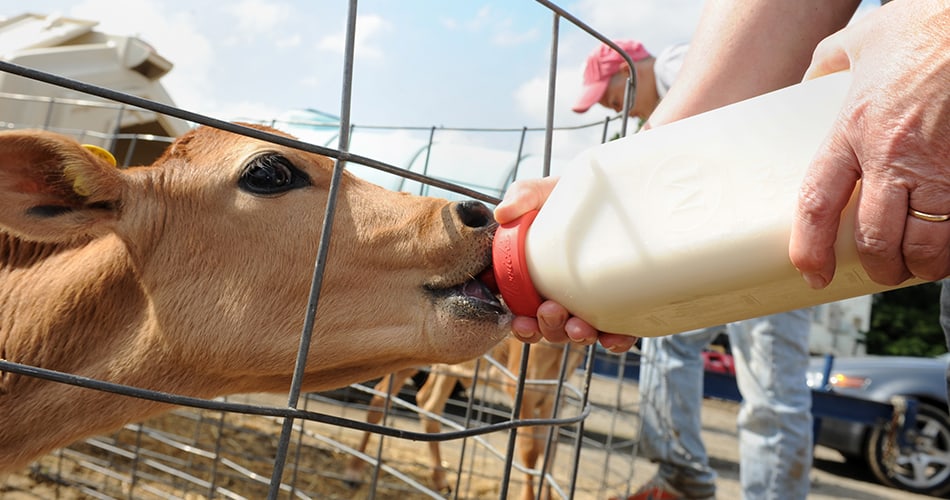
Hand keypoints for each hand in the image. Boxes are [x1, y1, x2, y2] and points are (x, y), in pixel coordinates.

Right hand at [495, 178, 637, 352]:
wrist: (612, 192)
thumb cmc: (570, 197)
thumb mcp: (543, 193)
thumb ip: (521, 197)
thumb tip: (501, 213)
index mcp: (537, 281)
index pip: (523, 314)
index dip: (521, 325)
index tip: (520, 320)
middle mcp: (562, 296)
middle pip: (550, 329)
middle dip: (548, 328)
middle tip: (550, 310)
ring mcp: (592, 303)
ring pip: (580, 334)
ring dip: (576, 337)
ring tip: (580, 326)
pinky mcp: (623, 305)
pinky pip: (618, 333)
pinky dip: (615, 341)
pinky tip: (615, 337)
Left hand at [790, 0, 949, 287]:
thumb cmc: (926, 23)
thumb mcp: (860, 39)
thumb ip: (827, 64)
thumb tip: (804, 82)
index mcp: (853, 128)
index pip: (817, 202)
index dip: (809, 247)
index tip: (810, 273)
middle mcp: (893, 155)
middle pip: (876, 237)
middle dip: (878, 266)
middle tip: (881, 269)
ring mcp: (942, 167)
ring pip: (928, 243)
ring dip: (921, 264)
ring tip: (918, 264)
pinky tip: (949, 245)